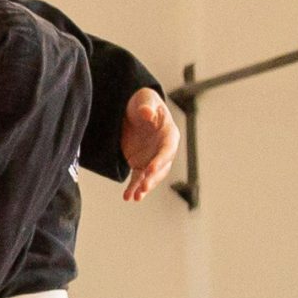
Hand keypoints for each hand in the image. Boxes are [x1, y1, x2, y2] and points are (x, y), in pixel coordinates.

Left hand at [120, 88, 179, 202]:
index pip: (167, 150)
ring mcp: (153, 159)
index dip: (160, 160)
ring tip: (136, 197)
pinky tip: (128, 198)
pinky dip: (133, 188)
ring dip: (144, 187)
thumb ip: (146, 107)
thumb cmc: (143, 102)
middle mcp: (164, 150)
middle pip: (162, 168)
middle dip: (153, 179)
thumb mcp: (144, 99)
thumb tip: (147, 113)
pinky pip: (138, 179)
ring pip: (151, 177)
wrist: (133, 110)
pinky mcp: (141, 164)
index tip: (150, 169)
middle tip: (143, 187)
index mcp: (169, 134)